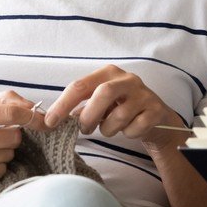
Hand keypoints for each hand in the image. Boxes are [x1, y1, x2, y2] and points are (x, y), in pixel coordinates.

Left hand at [44, 65, 186, 149]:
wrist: (155, 116)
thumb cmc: (121, 107)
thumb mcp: (100, 103)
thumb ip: (81, 107)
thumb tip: (55, 119)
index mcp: (108, 73)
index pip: (80, 85)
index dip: (63, 105)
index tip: (50, 122)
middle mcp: (127, 79)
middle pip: (103, 93)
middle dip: (89, 115)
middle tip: (84, 128)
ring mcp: (143, 94)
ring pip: (119, 115)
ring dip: (108, 129)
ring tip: (110, 128)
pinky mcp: (155, 110)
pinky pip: (134, 128)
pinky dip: (128, 133)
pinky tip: (130, 128)